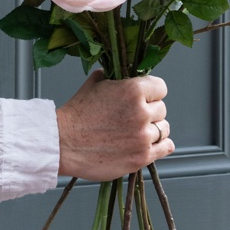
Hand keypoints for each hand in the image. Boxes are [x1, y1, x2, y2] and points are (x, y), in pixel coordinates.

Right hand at [56, 71, 173, 180]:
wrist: (64, 143)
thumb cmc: (77, 114)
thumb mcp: (95, 83)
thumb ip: (113, 76)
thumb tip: (119, 73)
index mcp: (133, 90)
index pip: (160, 87)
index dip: (152, 91)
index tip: (147, 97)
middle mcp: (142, 112)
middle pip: (161, 109)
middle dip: (150, 111)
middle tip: (135, 117)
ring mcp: (142, 136)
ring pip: (163, 128)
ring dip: (154, 129)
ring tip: (140, 131)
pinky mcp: (141, 157)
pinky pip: (165, 148)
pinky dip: (162, 145)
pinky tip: (156, 144)